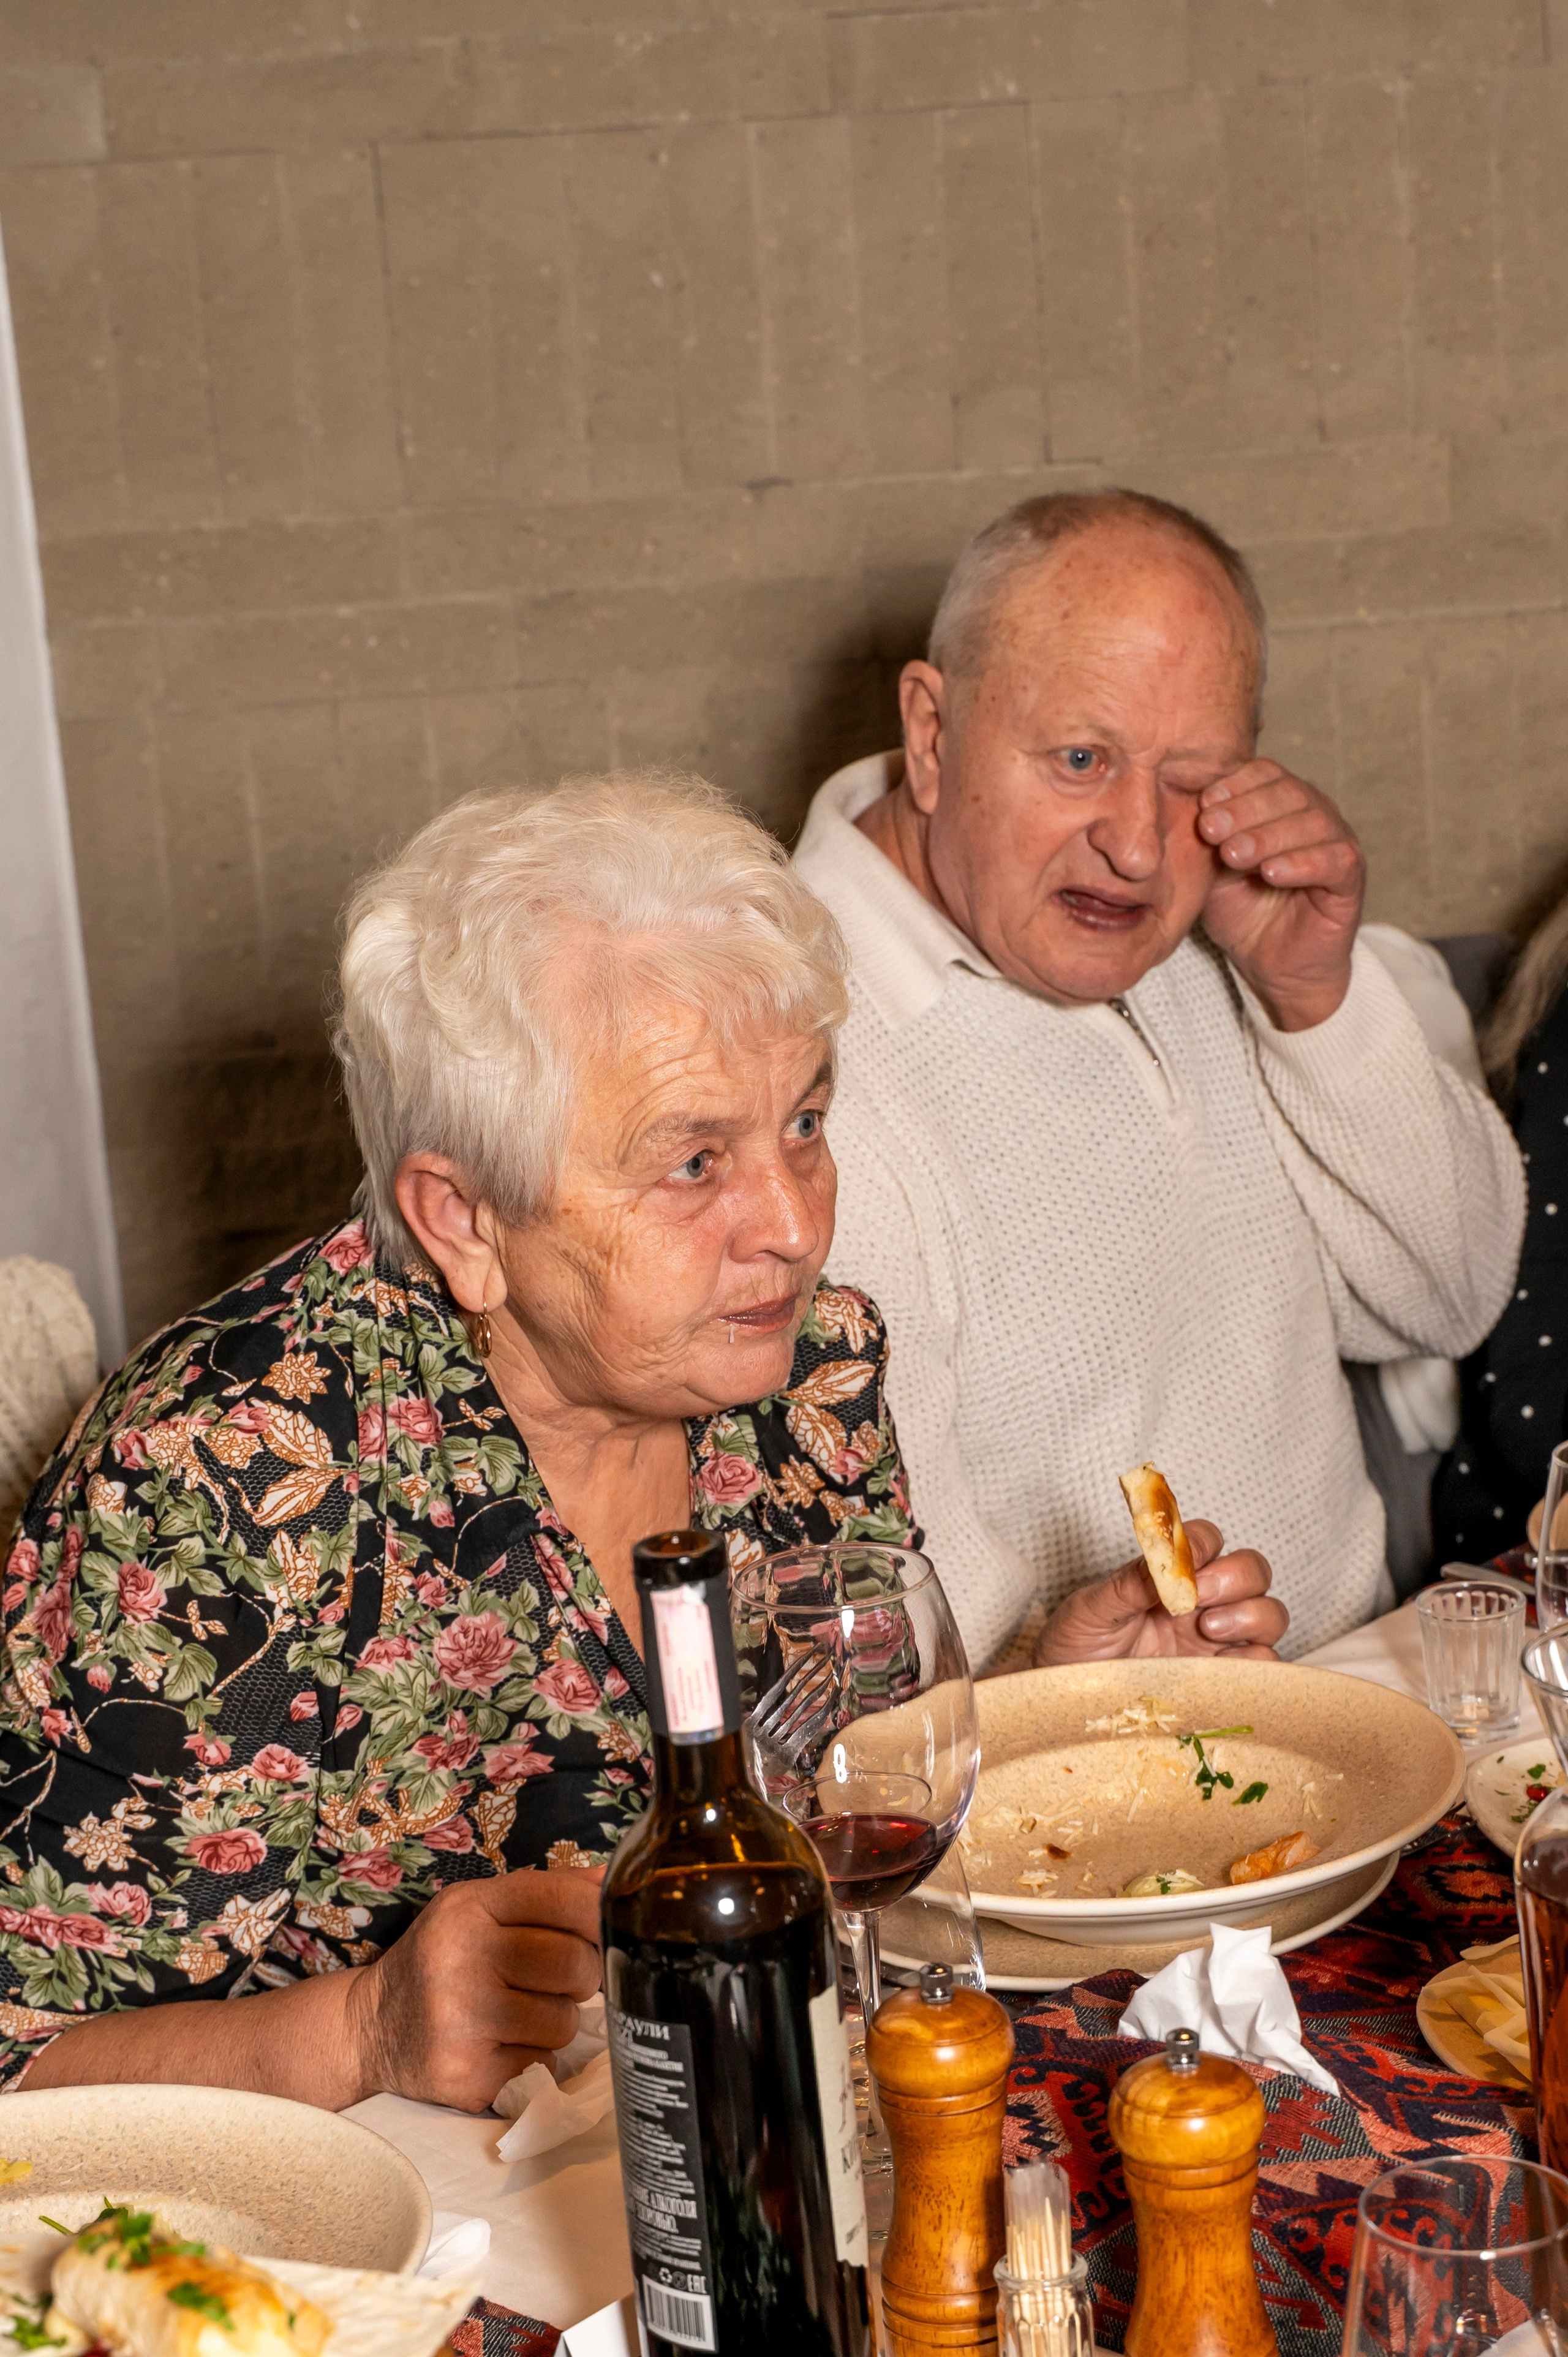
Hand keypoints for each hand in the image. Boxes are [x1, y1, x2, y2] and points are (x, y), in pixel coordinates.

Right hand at [350, 1866, 602, 2113]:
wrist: (370, 2028)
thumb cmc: (440, 1959)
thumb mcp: (479, 1908)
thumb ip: (546, 1891)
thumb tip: (610, 1879)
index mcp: (469, 1908)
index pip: (563, 1899)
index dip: (597, 1915)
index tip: (601, 1929)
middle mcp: (461, 1959)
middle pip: (575, 1965)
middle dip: (580, 1976)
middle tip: (554, 1980)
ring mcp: (462, 2022)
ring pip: (564, 2022)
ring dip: (555, 2021)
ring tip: (520, 2014)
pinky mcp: (467, 2076)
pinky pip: (543, 2066)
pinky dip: (533, 2059)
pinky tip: (500, 2046)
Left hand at [1034, 1520, 1287, 1665]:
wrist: (1066, 1699)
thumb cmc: (1074, 1649)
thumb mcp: (1090, 1611)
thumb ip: (1127, 1583)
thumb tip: (1160, 1561)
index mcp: (1171, 1576)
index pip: (1208, 1541)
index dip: (1204, 1544)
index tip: (1187, 1564)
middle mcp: (1202, 1603)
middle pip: (1253, 1571)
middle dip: (1236, 1578)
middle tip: (1199, 1598)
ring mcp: (1216, 1642)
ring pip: (1270, 1613)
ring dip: (1252, 1615)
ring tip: (1206, 1630)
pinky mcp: (1223, 1680)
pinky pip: (1266, 1664)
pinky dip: (1258, 1660)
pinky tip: (1221, 1667)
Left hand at [1196, 760, 1364, 1030]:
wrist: (1270, 963)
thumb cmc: (1241, 910)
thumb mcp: (1212, 869)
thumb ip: (1208, 837)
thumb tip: (1187, 803)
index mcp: (1280, 803)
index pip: (1264, 773)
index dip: (1235, 784)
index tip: (1202, 804)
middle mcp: (1313, 814)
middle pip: (1288, 792)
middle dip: (1245, 809)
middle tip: (1210, 830)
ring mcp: (1336, 842)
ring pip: (1313, 822)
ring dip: (1269, 835)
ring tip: (1234, 855)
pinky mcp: (1350, 879)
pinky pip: (1335, 860)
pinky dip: (1303, 863)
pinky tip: (1271, 872)